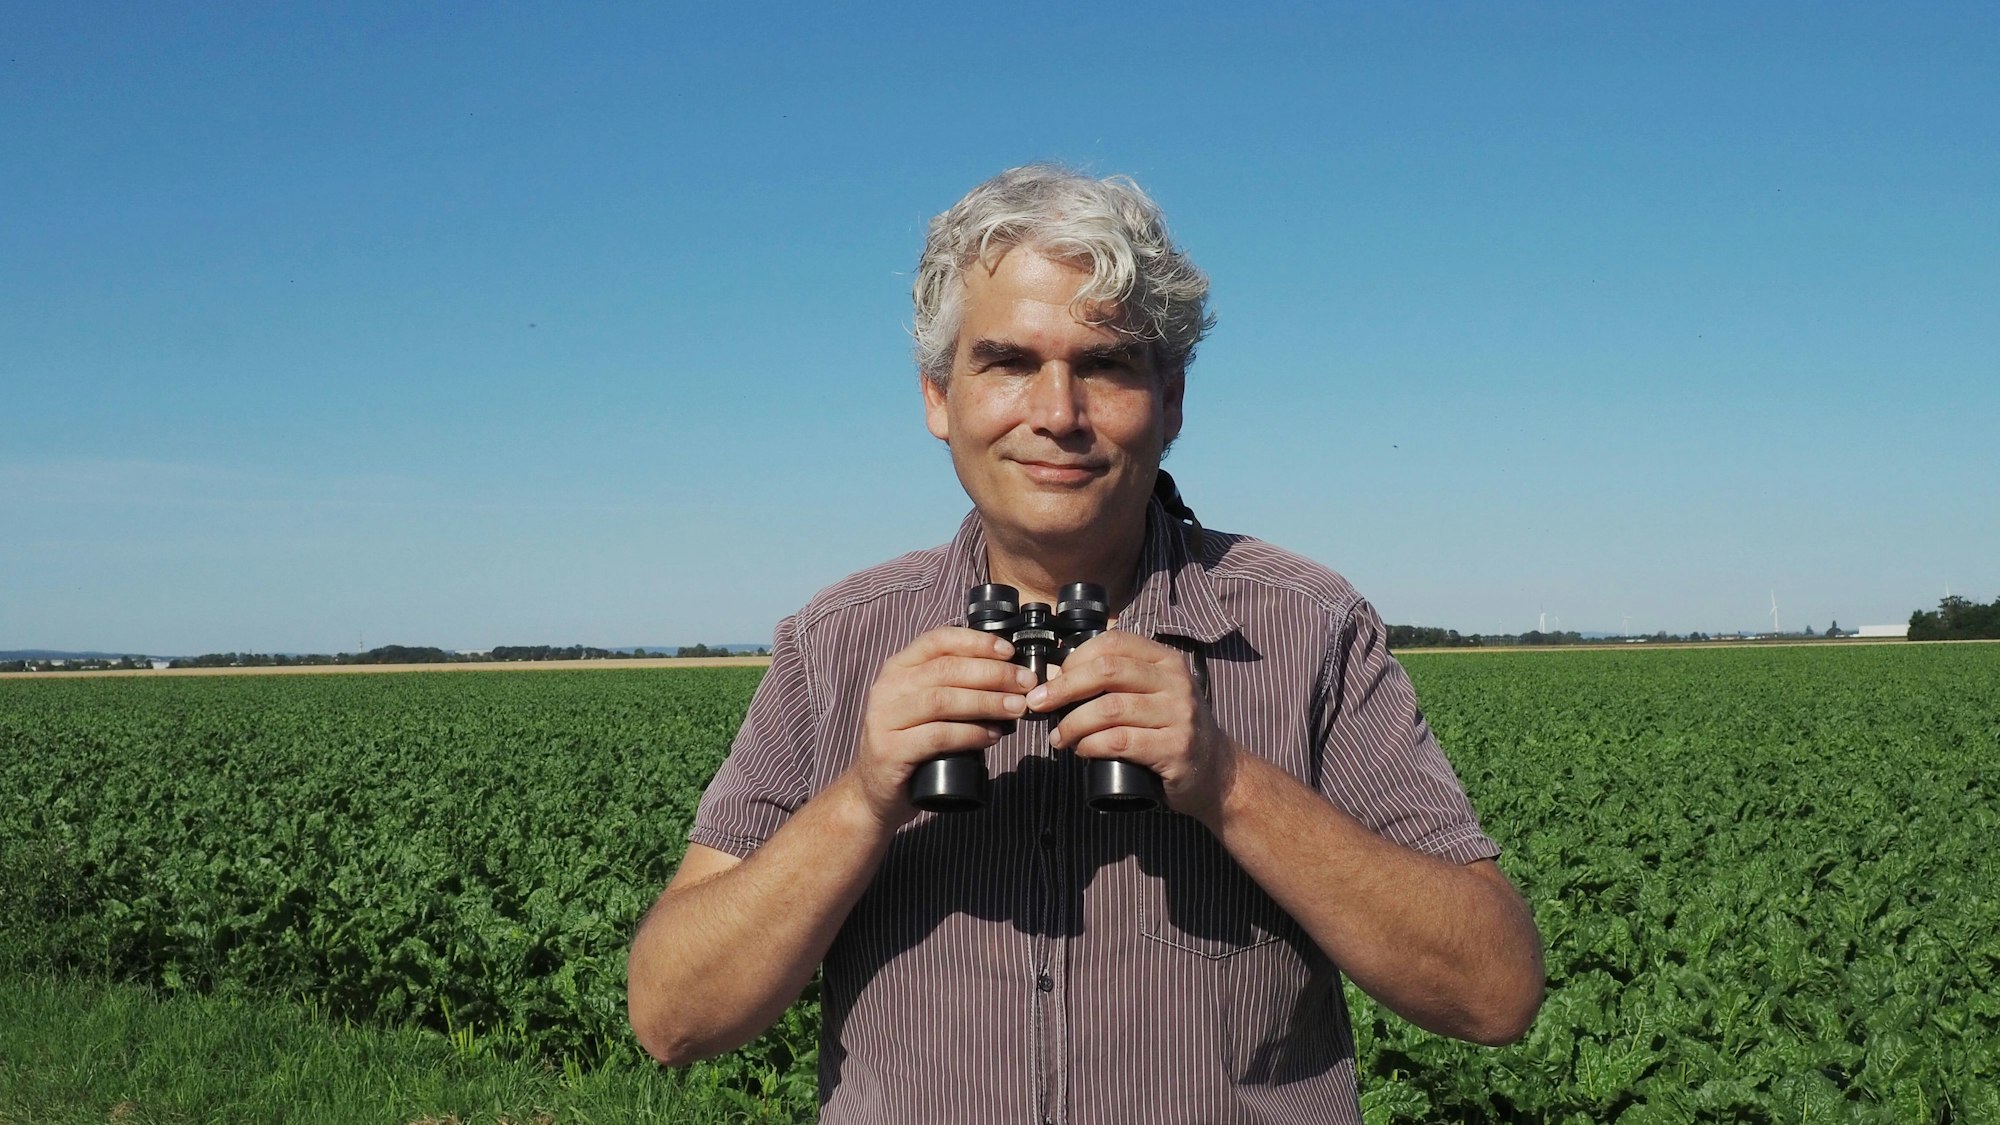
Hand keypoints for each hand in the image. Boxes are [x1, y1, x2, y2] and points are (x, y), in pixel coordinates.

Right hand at [848, 627, 1035, 828]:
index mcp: (898, 669)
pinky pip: (938, 735)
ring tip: (1016, 709)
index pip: (938, 640)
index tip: (1009, 652)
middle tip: (1025, 684)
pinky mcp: (890, 750)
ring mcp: (884, 719)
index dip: (977, 642)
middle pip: (946, 668)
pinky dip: (970, 734)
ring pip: (942, 699)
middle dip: (993, 673)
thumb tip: (1010, 677)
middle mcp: (888, 688)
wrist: (875, 794)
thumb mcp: (926, 707)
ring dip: (986, 702)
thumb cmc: (912, 746)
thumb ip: (955, 687)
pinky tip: (993, 736)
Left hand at [1026, 631, 1240, 822]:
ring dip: (1073, 724)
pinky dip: (1091, 746)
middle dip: (1063, 688)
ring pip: (1109, 708)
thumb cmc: (1171, 730)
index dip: (1075, 658)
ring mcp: (1179, 715)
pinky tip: (1081, 751)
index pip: (1113, 643)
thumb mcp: (1155, 693)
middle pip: (1107, 671)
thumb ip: (1121, 679)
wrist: (1216, 772)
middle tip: (1038, 705)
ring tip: (1059, 737)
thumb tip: (1059, 678)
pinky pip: (1121, 741)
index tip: (1052, 679)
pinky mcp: (1176, 748)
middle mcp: (1175, 682)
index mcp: (1166, 660)